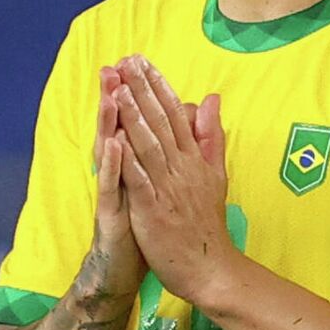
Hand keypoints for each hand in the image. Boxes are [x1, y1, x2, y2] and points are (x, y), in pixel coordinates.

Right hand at [89, 65, 146, 295]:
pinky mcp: (111, 215)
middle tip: (113, 66)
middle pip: (117, 130)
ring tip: (112, 92)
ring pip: (109, 152)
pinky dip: (113, 164)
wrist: (127, 272)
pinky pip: (111, 186)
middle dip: (115, 97)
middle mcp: (120, 175)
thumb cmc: (146, 229)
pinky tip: (114, 143)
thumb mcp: (159, 187)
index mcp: (134, 166)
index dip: (134, 93)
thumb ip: (166, 154)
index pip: (133, 123)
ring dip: (109, 122)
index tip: (135, 62)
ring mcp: (113, 194)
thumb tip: (178, 126)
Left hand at [110, 55, 231, 304]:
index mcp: (194, 158)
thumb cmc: (206, 224)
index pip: (175, 114)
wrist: (211, 268)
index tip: (143, 61)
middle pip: (160, 122)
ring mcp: (167, 187)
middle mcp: (182, 167)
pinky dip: (126, 158)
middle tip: (126, 61)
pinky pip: (138, 179)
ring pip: (148, 144)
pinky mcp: (153, 209)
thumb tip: (210, 99)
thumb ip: (211, 136)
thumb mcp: (215, 175)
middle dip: (142, 89)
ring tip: (119, 87)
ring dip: (133, 115)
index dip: (158, 86)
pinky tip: (114, 138)